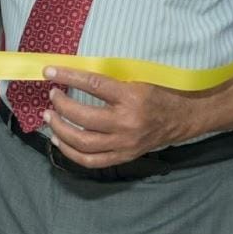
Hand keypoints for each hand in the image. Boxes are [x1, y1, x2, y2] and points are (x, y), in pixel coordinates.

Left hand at [40, 66, 194, 167]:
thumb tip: (72, 73)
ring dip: (60, 130)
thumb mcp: (138, 79)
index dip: (68, 77)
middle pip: (83, 118)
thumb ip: (109, 79)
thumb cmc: (159, 92)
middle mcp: (127, 123)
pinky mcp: (124, 156)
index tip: (48, 72)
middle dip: (61, 107)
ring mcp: (125, 143)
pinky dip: (70, 153)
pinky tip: (58, 140)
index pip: (93, 85)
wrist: (184, 117)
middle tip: (51, 97)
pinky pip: (91, 161)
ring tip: (50, 117)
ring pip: (83, 143)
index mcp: (132, 97)